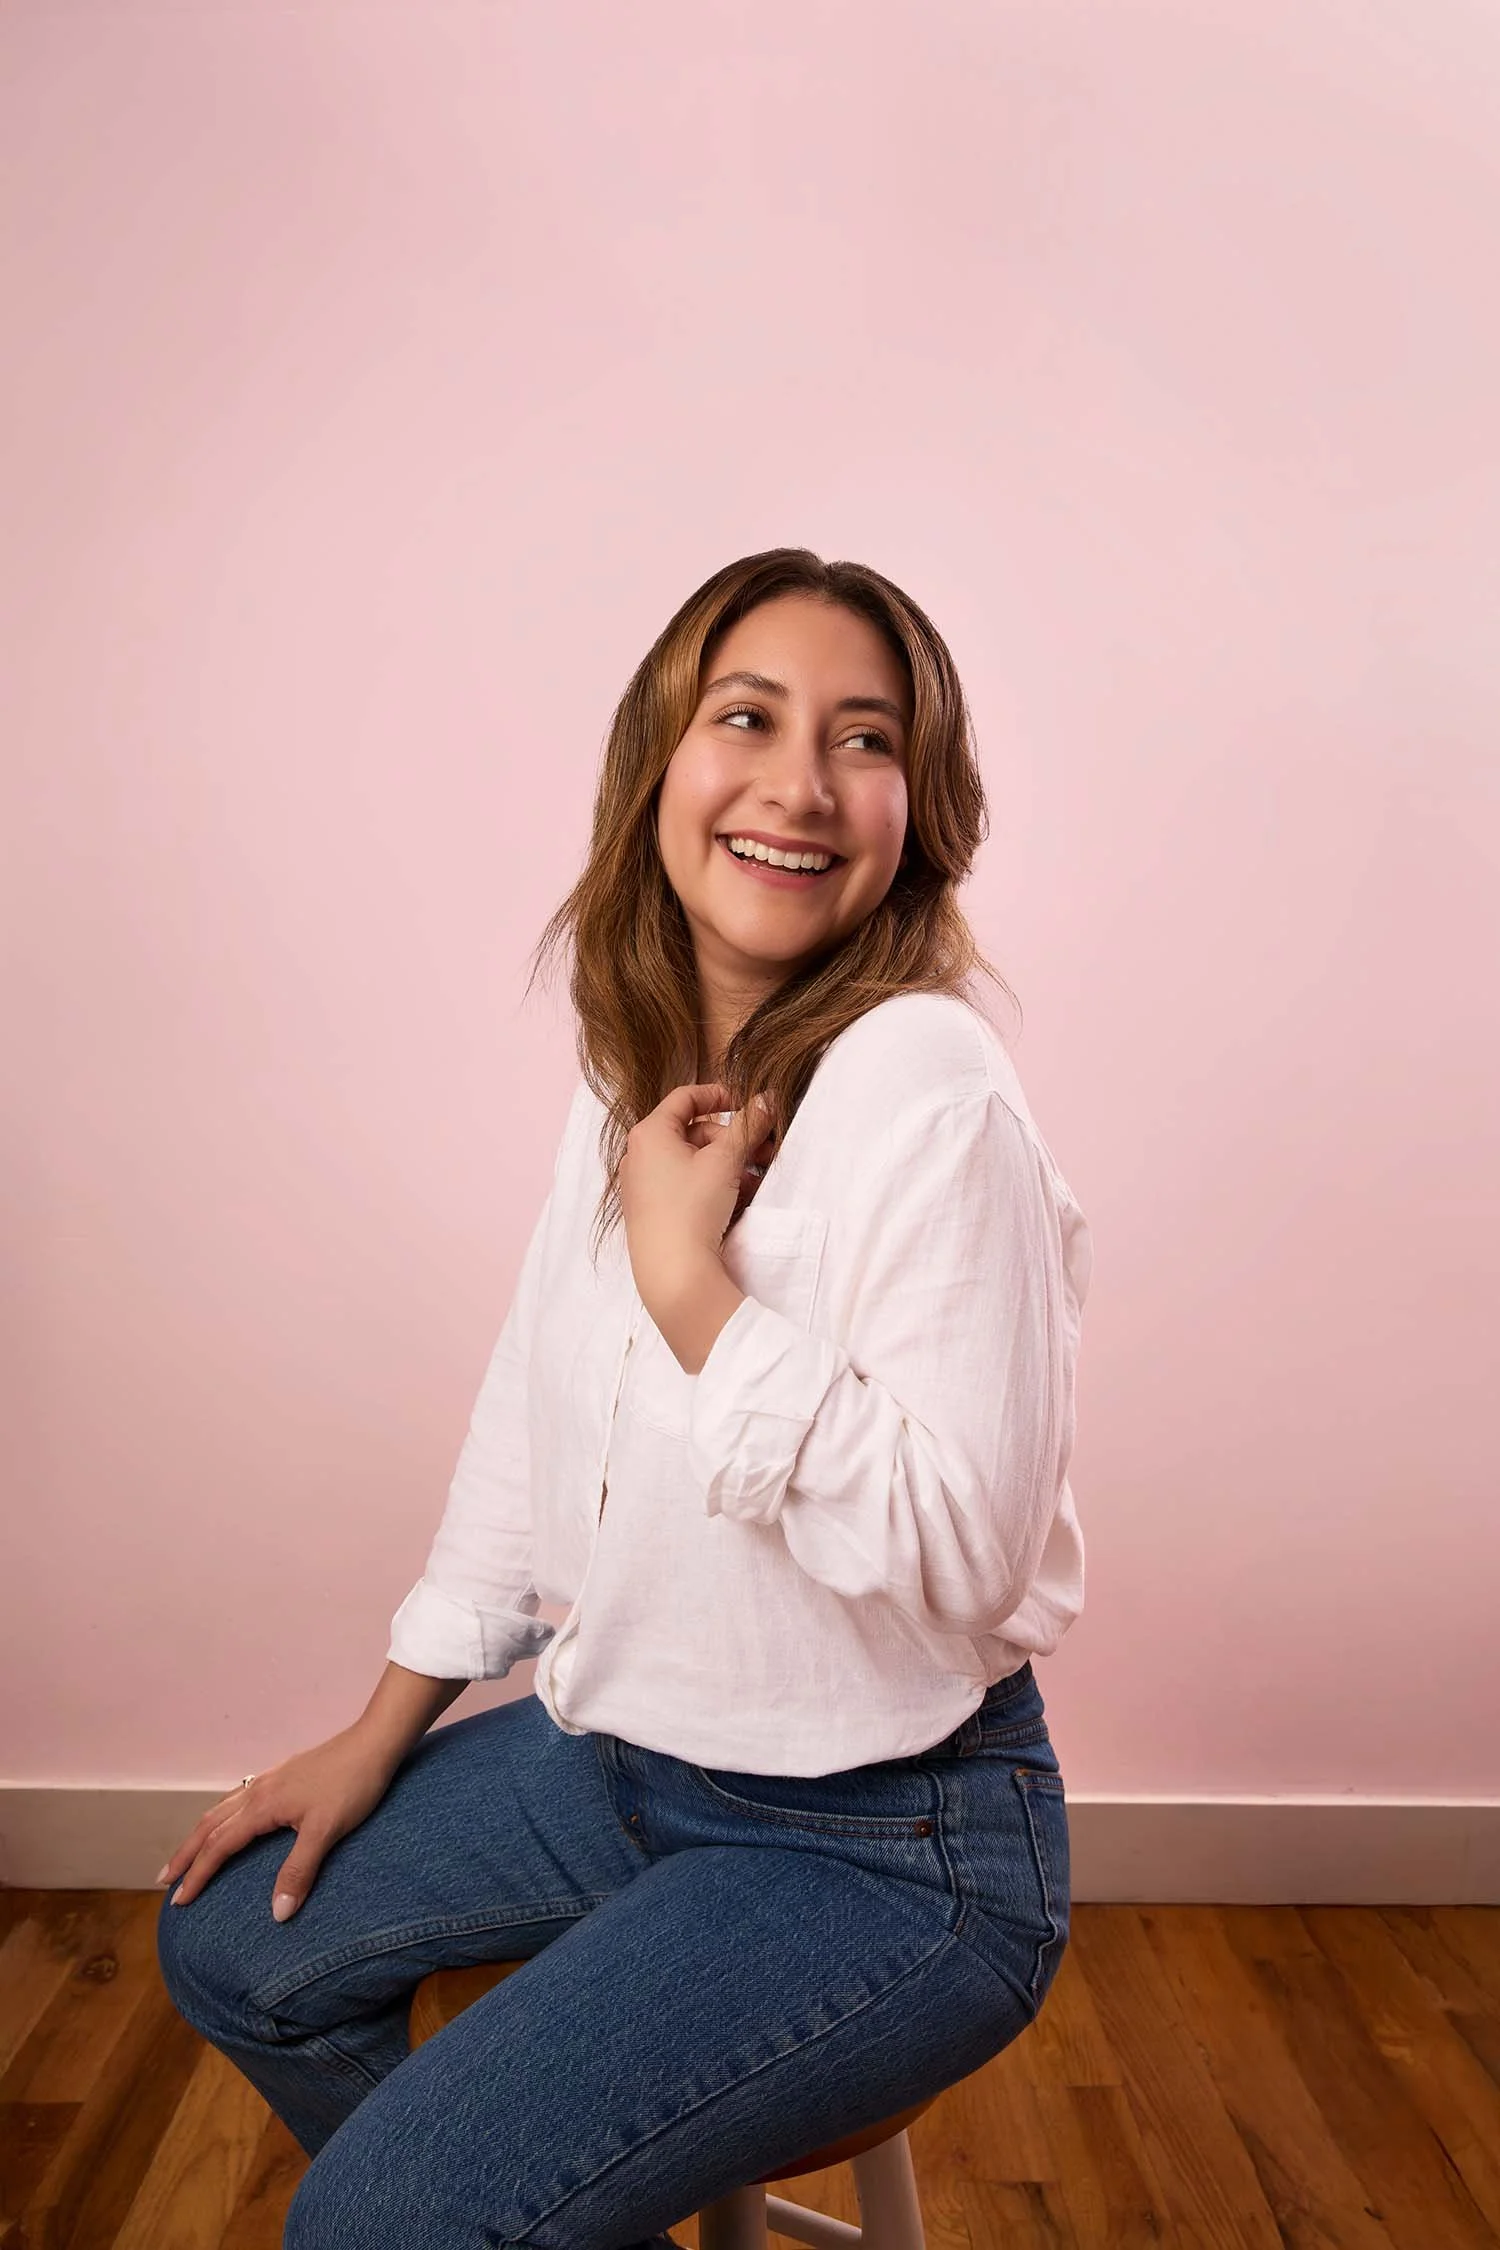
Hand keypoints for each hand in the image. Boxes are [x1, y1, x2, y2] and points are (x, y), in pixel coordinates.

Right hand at [158, 1722, 402, 1921]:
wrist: (374, 1743)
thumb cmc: (352, 1786)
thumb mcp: (326, 1832)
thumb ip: (299, 1871)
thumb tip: (276, 1915)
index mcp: (262, 1806)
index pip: (219, 1846)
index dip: (197, 1874)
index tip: (179, 1901)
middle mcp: (258, 1790)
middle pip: (211, 1825)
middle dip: (186, 1854)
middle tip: (165, 1880)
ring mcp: (270, 1780)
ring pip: (222, 1809)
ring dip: (200, 1833)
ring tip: (187, 1854)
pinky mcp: (284, 1775)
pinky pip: (238, 1798)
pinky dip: (222, 1816)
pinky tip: (231, 1821)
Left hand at [619, 1081, 773, 1318]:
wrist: (672, 1271)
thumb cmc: (692, 1207)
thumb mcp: (726, 1160)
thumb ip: (748, 1125)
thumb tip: (767, 1098)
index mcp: (649, 1132)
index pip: (685, 1097)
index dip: (718, 1094)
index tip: (745, 1103)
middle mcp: (638, 1155)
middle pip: (692, 1131)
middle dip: (732, 1139)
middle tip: (763, 1150)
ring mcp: (641, 1185)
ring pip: (691, 1161)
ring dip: (726, 1164)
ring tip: (754, 1180)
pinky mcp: (650, 1210)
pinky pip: (683, 1184)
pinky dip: (710, 1184)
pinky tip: (737, 1199)